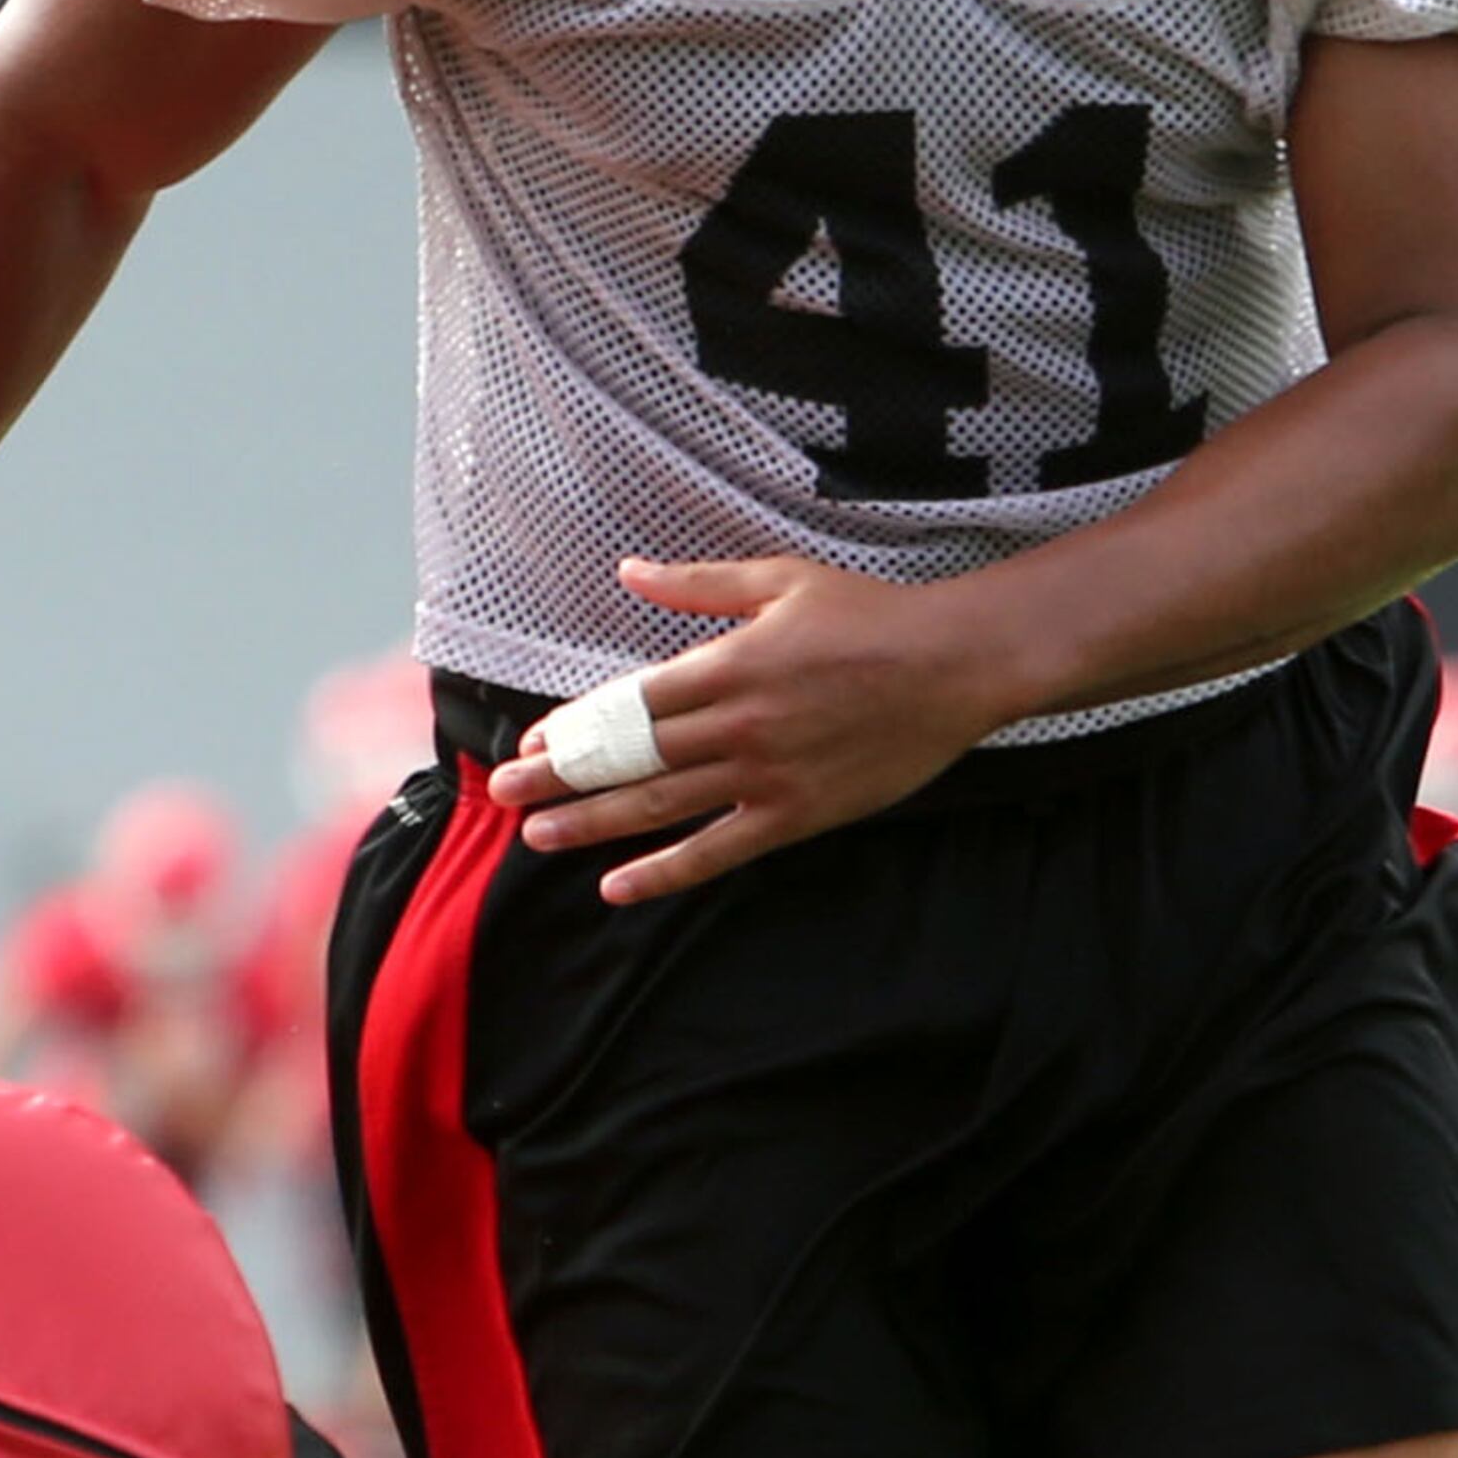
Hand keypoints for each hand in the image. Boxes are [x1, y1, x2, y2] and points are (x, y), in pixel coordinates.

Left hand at [483, 554, 995, 902]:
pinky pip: (718, 851)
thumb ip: (697, 586)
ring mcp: (765, 775)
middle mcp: (736, 725)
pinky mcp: (796, 814)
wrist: (955, 665)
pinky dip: (666, 872)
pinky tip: (618, 887)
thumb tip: (627, 570)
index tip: (529, 745)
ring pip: (661, 806)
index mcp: (727, 665)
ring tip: (539, 838)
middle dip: (560, 780)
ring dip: (595, 825)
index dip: (572, 729)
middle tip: (503, 798)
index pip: (627, 705)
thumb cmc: (869, 616)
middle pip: (630, 758)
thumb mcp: (780, 581)